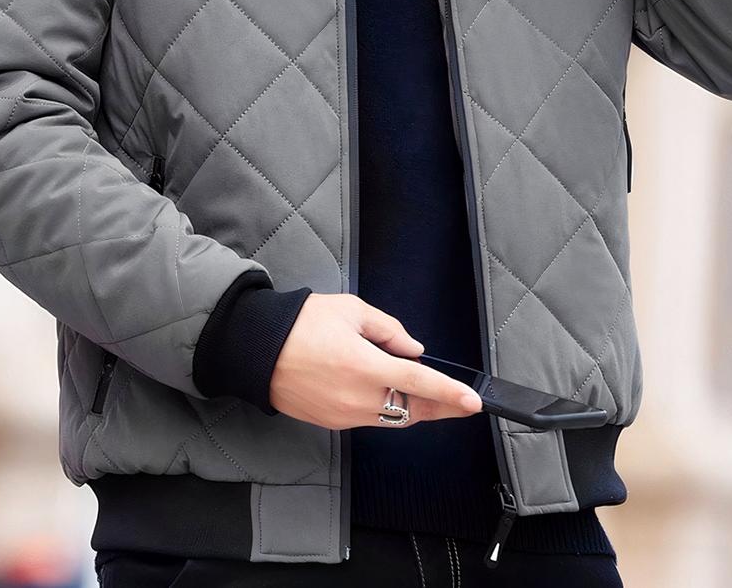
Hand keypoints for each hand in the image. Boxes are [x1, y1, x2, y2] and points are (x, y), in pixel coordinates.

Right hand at [268, 293, 482, 427]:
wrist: (257, 349)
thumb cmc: (301, 323)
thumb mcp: (350, 310)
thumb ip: (388, 329)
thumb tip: (413, 350)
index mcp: (364, 366)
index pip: (418, 384)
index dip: (449, 394)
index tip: (473, 402)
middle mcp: (357, 397)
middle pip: (411, 410)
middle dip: (440, 407)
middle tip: (462, 403)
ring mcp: (344, 414)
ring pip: (392, 418)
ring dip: (415, 409)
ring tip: (432, 397)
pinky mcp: (332, 422)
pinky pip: (371, 418)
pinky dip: (387, 409)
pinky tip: (391, 394)